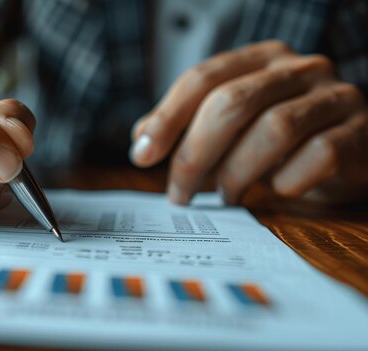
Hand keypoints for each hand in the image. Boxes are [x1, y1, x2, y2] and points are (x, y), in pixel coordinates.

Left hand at [130, 40, 367, 204]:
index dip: (167, 118)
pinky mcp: (360, 132)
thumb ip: (189, 127)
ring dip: (237, 172)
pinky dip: (288, 180)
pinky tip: (277, 190)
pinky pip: (318, 155)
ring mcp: (335, 96)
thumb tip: (141, 142)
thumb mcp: (235, 126)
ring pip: (273, 129)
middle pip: (232, 103)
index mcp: (261, 59)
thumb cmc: (284, 140)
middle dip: (195, 154)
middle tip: (179, 193)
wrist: (354, 151)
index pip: (203, 78)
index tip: (142, 156)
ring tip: (226, 196)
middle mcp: (299, 68)